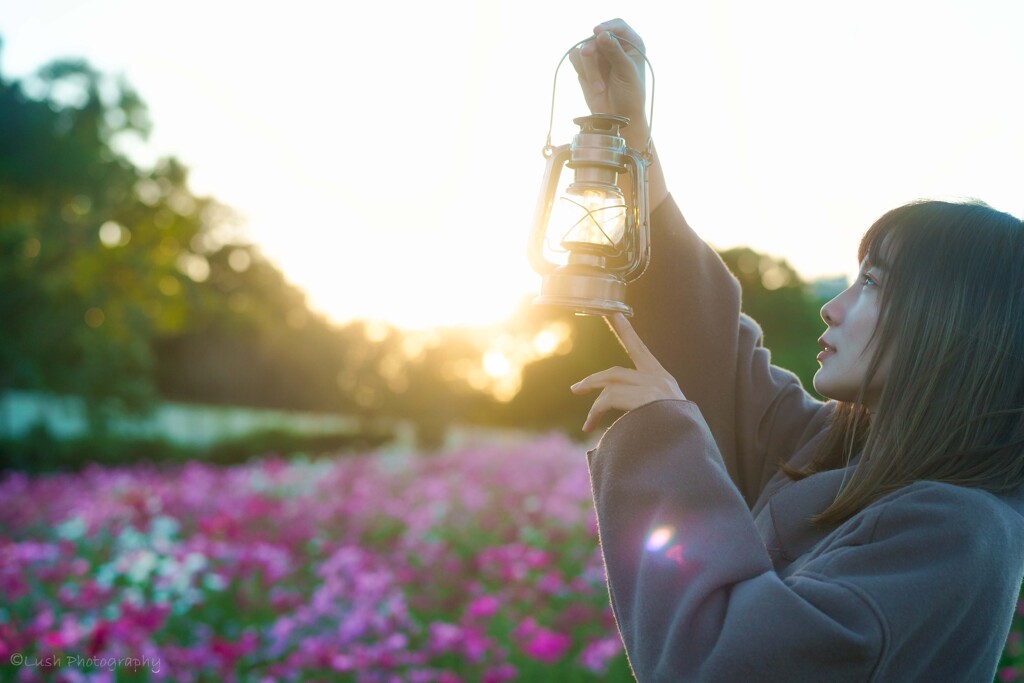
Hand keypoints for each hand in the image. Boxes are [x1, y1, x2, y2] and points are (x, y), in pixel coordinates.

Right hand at [568, 19, 648, 146]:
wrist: (618, 117)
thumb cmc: (630, 95)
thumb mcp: (626, 72)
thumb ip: (614, 52)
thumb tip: (601, 34)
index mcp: (631, 44)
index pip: (617, 26)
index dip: (607, 26)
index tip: (597, 31)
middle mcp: (614, 48)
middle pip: (596, 37)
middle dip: (592, 48)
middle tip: (588, 54)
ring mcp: (599, 58)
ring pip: (584, 49)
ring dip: (589, 68)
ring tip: (599, 88)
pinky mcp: (586, 68)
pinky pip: (576, 59)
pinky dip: (581, 70)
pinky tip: (592, 85)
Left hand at [571, 313, 685, 431]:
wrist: (691, 444)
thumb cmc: (680, 434)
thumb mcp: (668, 413)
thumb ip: (648, 404)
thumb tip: (625, 409)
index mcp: (663, 379)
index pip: (640, 349)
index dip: (626, 331)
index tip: (615, 314)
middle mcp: (657, 379)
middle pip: (616, 372)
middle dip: (594, 380)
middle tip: (576, 389)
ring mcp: (651, 388)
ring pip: (610, 385)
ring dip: (594, 405)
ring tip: (587, 425)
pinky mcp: (644, 398)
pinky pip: (609, 399)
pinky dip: (595, 412)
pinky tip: (589, 427)